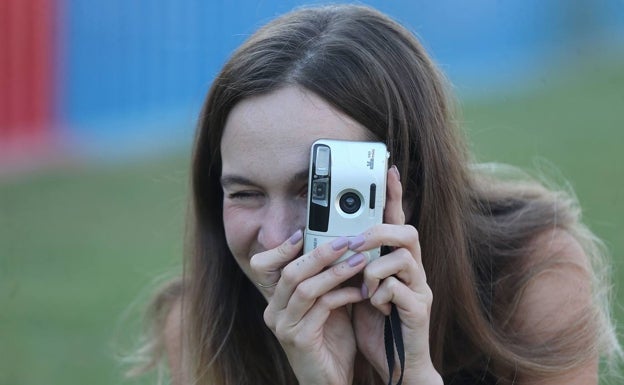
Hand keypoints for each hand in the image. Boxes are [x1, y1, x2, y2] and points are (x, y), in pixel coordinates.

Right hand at [251, 233, 367, 384]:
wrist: (330, 381)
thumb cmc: (331, 341)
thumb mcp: (327, 304)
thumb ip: (327, 279)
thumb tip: (343, 244)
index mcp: (276, 299)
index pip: (263, 265)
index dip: (281, 247)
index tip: (306, 232)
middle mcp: (274, 311)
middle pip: (289, 272)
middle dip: (319, 253)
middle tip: (346, 241)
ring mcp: (284, 326)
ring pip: (305, 288)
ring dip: (335, 271)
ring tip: (360, 260)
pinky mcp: (299, 339)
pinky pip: (321, 308)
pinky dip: (343, 295)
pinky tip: (361, 291)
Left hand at [352, 166, 441, 384]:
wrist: (394, 365)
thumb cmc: (373, 324)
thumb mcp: (356, 288)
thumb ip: (351, 265)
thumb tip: (330, 242)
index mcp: (395, 262)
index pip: (396, 221)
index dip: (394, 195)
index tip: (388, 169)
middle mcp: (412, 270)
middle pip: (408, 232)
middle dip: (379, 232)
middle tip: (356, 244)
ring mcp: (419, 288)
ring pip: (404, 256)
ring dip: (375, 268)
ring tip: (364, 288)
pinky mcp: (419, 310)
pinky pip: (399, 288)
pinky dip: (381, 295)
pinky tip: (376, 307)